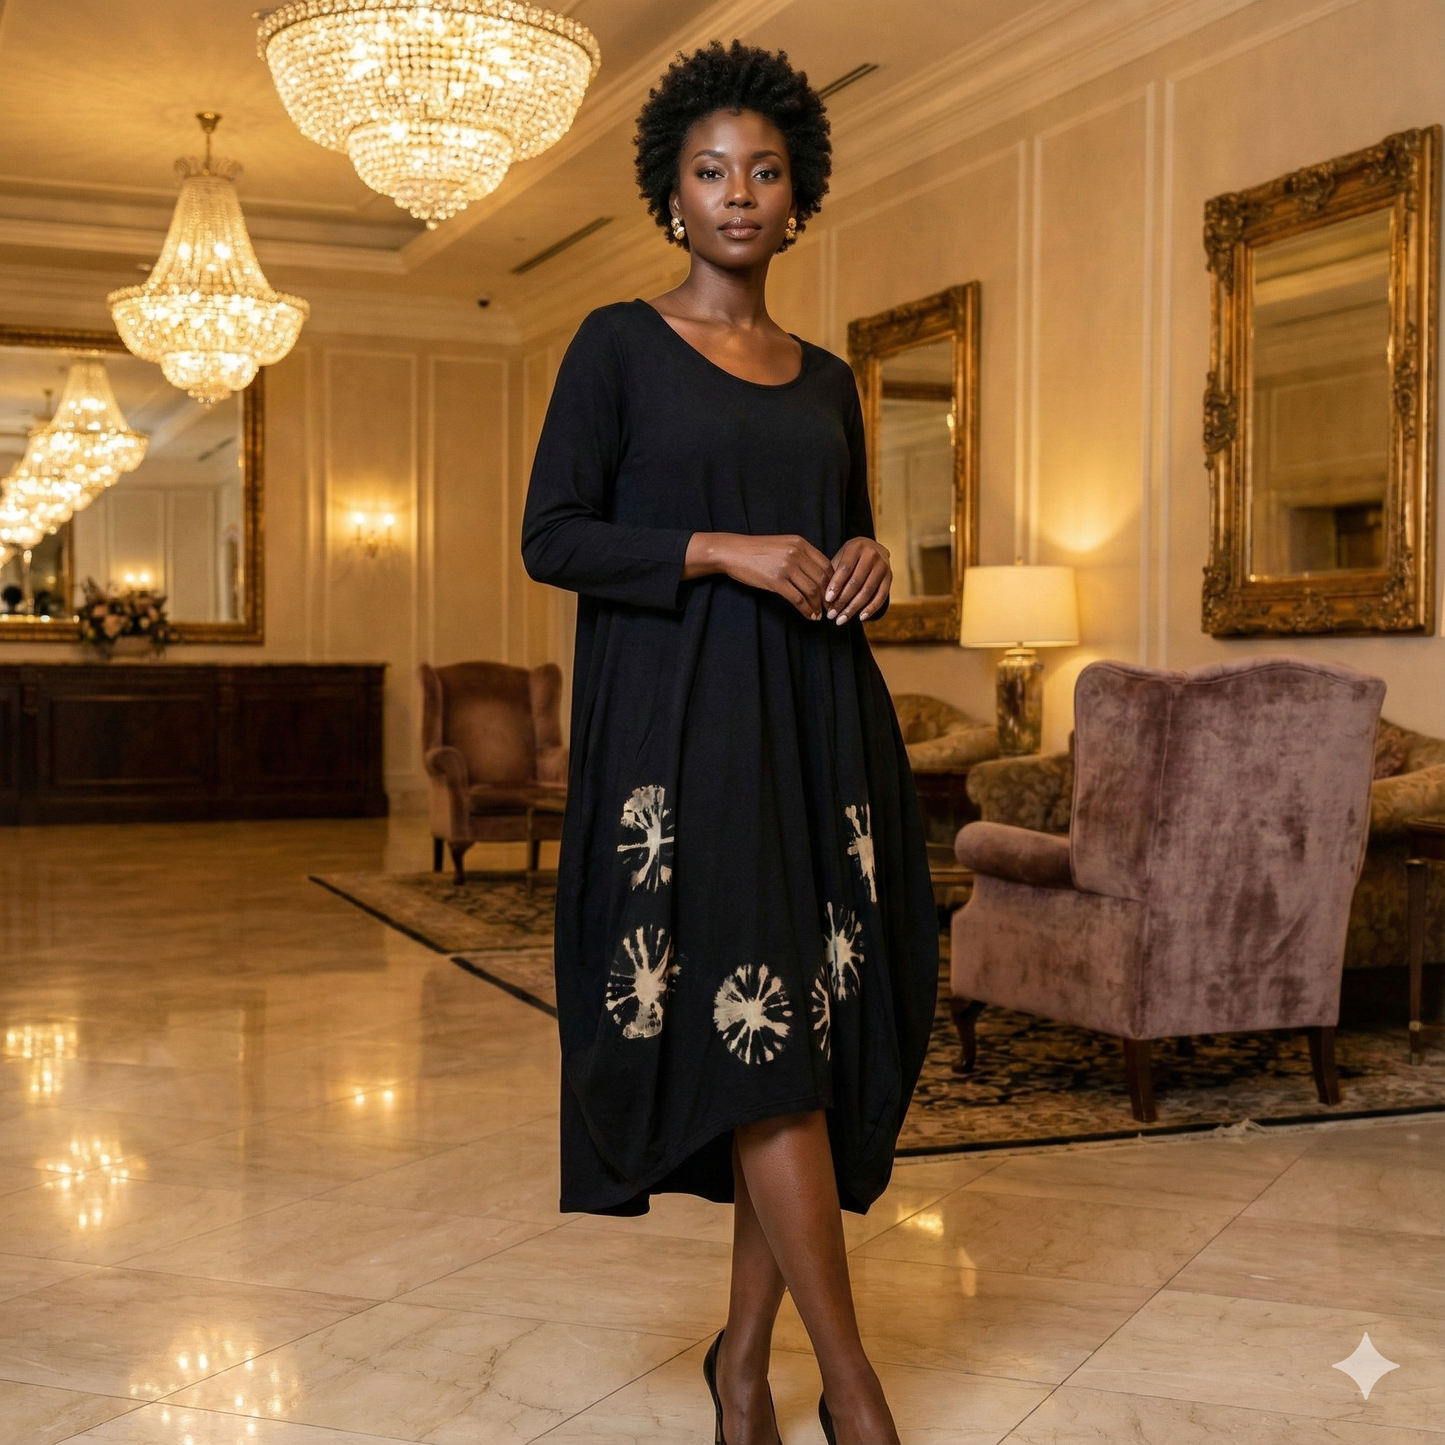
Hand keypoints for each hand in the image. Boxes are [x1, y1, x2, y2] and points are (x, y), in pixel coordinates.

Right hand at [684, 532, 831, 618]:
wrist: (733, 551)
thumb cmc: (756, 551)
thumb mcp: (782, 545)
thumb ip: (800, 555)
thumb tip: (816, 574)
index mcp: (800, 543)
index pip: (826, 564)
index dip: (833, 582)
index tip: (833, 594)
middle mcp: (796, 553)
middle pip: (822, 579)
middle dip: (828, 597)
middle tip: (829, 608)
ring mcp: (786, 567)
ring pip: (812, 590)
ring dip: (818, 606)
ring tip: (819, 614)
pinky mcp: (776, 580)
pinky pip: (798, 598)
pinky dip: (806, 610)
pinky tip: (809, 615)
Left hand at [826, 537, 890, 623]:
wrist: (872, 548)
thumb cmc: (850, 557)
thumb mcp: (840, 558)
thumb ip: (832, 575)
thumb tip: (824, 600)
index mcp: (856, 547)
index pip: (845, 569)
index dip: (836, 585)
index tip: (827, 600)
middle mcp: (872, 555)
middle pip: (856, 582)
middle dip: (842, 601)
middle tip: (831, 615)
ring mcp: (883, 566)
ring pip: (867, 591)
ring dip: (853, 608)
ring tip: (841, 619)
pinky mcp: (890, 577)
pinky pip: (881, 596)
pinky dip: (871, 609)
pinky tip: (860, 617)